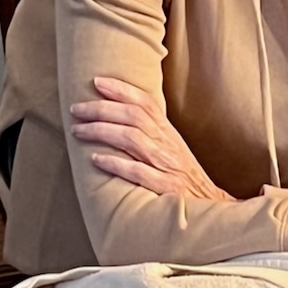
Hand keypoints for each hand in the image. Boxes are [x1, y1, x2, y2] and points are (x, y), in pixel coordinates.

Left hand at [73, 76, 232, 202]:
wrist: (211, 206)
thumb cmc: (185, 179)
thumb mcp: (172, 149)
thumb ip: (151, 134)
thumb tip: (121, 117)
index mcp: (168, 134)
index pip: (146, 103)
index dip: (121, 89)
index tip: (97, 82)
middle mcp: (168, 145)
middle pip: (134, 116)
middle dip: (102, 109)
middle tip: (77, 110)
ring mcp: (167, 165)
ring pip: (132, 139)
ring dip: (102, 131)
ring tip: (79, 130)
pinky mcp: (167, 188)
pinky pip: (138, 172)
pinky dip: (115, 163)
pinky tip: (95, 159)